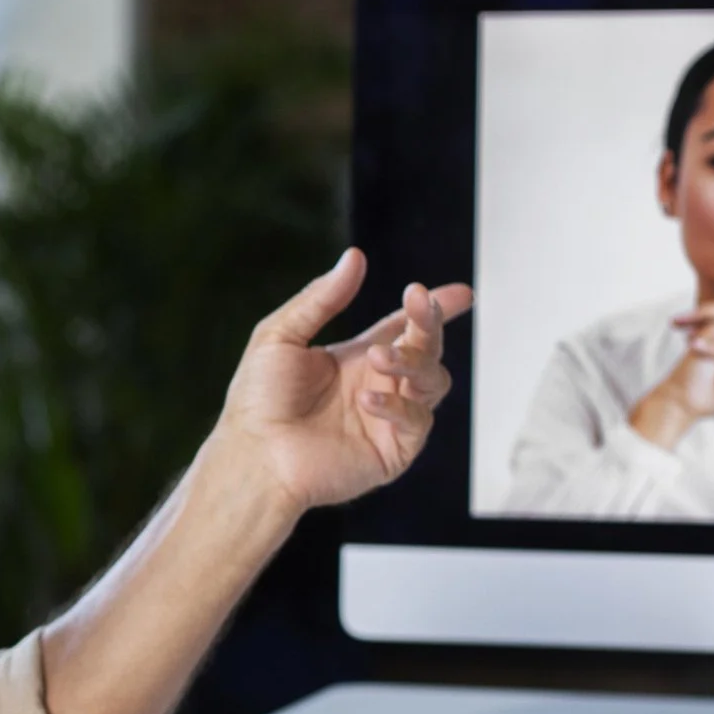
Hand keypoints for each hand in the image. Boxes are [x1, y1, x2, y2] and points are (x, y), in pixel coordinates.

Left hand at [213, 249, 468, 518]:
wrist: (254, 456)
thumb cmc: (258, 401)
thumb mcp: (281, 335)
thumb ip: (321, 297)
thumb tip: (355, 257)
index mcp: (355, 358)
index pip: (404, 327)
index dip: (432, 309)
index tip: (459, 293)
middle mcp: (378, 384)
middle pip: (427, 347)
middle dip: (430, 322)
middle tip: (420, 303)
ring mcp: (388, 418)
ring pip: (434, 380)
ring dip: (414, 361)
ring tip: (379, 358)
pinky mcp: (392, 451)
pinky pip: (417, 421)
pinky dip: (399, 405)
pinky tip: (367, 399)